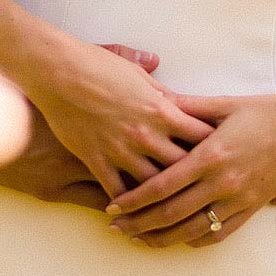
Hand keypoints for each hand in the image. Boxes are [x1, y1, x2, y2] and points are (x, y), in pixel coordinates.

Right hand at [20, 34, 211, 198]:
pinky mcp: (96, 159)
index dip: (214, 146)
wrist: (55, 71)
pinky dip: (127, 203)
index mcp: (161, 110)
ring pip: (154, 186)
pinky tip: (133, 211)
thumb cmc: (93, 63)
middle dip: (196, 178)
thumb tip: (160, 66)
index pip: (201, 136)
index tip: (220, 155)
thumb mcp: (130, 69)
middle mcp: (146, 135)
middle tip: (204, 189)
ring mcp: (121, 150)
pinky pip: (117, 191)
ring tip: (174, 210)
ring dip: (164, 198)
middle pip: (184, 167)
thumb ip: (152, 81)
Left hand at [103, 83, 275, 248]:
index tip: (112, 206)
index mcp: (211, 155)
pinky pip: (221, 233)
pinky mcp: (254, 208)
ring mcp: (240, 199)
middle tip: (114, 228)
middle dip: (139, 223)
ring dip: (162, 238)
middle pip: (172, 214)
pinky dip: (196, 240)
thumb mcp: (221, 104)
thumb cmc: (264, 110)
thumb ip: (185, 108)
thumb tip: (151, 98)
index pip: (162, 185)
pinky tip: (178, 240)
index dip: (134, 199)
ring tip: (138, 238)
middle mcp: (224, 183)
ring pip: (194, 230)